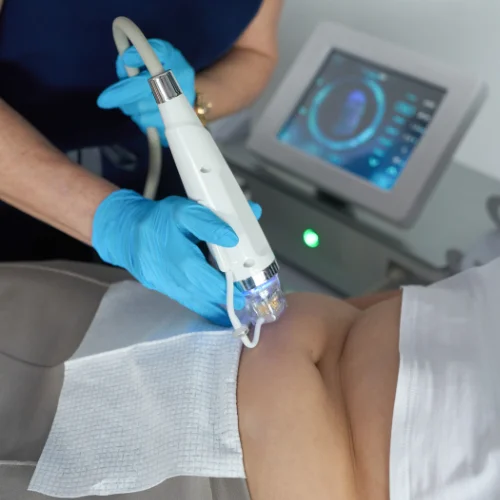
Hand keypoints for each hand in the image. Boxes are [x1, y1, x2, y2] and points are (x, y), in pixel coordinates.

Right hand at [92, 190, 262, 325]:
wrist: (124, 232)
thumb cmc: (157, 220)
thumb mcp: (183, 210)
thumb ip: (209, 222)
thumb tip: (232, 237)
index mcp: (181, 261)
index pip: (211, 283)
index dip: (230, 292)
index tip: (246, 297)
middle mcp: (174, 280)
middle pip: (206, 299)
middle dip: (227, 305)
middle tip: (247, 309)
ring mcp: (167, 288)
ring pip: (196, 305)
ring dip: (216, 311)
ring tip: (236, 317)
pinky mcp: (164, 290)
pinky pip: (188, 302)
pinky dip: (203, 307)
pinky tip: (217, 310)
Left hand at [97, 39, 195, 146]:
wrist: (197, 95)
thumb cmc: (177, 70)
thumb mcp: (165, 51)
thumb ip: (144, 51)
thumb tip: (127, 59)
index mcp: (167, 82)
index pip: (137, 89)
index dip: (120, 93)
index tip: (103, 101)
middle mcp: (167, 104)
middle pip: (134, 106)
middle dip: (127, 99)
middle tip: (129, 91)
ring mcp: (167, 122)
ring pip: (138, 118)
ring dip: (134, 109)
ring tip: (141, 99)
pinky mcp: (166, 133)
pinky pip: (145, 127)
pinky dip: (142, 118)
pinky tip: (148, 110)